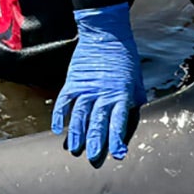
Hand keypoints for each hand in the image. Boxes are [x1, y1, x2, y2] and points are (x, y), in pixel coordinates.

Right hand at [51, 3, 144, 163]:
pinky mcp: (73, 81)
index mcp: (122, 93)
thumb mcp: (136, 81)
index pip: (120, 120)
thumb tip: (128, 123)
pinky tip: (57, 129)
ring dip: (76, 133)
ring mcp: (86, 87)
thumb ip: (132, 102)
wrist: (106, 33)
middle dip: (95, 142)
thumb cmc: (125, 59)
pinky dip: (59, 115)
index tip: (118, 154)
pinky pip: (64, 101)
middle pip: (98, 121)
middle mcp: (104, 92)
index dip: (118, 138)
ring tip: (74, 150)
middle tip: (93, 159)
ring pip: (79, 114)